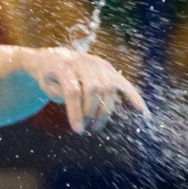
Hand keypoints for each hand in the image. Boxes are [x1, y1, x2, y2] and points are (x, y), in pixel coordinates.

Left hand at [23, 48, 146, 132]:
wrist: (53, 59)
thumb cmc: (48, 76)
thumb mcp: (46, 85)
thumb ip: (59, 94)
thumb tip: (79, 107)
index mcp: (63, 65)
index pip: (73, 91)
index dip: (75, 112)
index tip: (77, 129)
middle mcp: (83, 61)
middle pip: (93, 89)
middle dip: (90, 112)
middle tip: (84, 127)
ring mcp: (98, 64)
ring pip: (108, 89)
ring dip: (104, 111)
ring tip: (95, 126)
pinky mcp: (108, 69)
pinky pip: (123, 83)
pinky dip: (133, 96)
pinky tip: (141, 110)